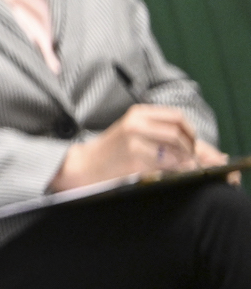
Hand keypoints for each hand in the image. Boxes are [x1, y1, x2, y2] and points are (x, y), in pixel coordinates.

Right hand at [53, 105, 206, 189]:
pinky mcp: (133, 158)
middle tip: (190, 161)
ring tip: (178, 170)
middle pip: (179, 134)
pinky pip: (165, 164)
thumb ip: (162, 134)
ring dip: (183, 162)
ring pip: (175, 149)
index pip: (177, 118)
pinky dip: (173, 171)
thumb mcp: (133, 133)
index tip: (194, 146)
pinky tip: (167, 175)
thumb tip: (204, 149)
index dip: (191, 132)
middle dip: (190, 150)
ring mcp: (134, 140)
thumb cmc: (112, 152)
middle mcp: (136, 123)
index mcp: (138, 113)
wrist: (84, 165)